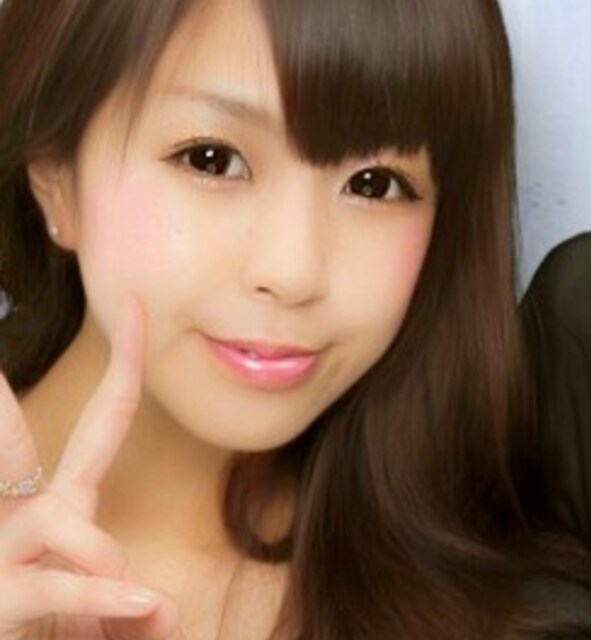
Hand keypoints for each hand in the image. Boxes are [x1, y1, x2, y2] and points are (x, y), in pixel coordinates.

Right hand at [0, 299, 177, 639]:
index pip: (107, 416)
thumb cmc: (53, 632)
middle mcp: (32, 514)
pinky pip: (58, 581)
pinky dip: (102, 595)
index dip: (126, 359)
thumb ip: (130, 606)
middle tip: (38, 335)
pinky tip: (146, 606)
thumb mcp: (103, 613)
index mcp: (66, 502)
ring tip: (138, 605)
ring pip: (62, 520)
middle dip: (19, 391)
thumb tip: (164, 612)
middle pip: (32, 439)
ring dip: (104, 562)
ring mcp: (5, 550)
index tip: (138, 306)